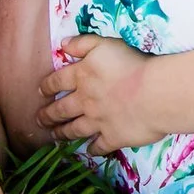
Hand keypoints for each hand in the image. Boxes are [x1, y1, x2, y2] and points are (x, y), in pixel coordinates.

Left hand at [38, 34, 165, 152]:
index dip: (47, 86)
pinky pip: (99, 146)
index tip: (41, 92)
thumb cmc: (132, 64)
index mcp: (82, 76)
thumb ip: (83, 43)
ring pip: (74, 129)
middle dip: (48, 115)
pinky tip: (89, 150)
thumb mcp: (105, 44)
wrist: (154, 93)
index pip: (57, 81)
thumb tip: (63, 44)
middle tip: (39, 120)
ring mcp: (98, 122)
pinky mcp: (113, 137)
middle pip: (61, 109)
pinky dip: (93, 149)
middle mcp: (85, 101)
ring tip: (55, 136)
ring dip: (63, 133)